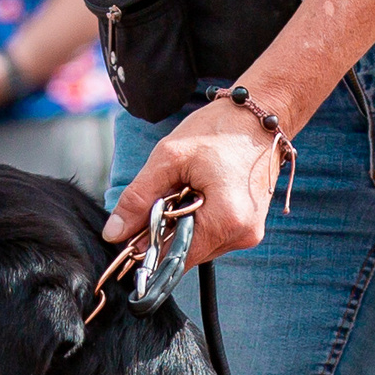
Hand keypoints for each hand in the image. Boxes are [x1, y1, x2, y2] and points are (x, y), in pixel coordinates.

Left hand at [104, 99, 287, 264]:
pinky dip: (198, 220)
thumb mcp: (169, 158)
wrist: (259, 117)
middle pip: (187, 253)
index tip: (131, 234)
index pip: (175, 257)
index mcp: (226, 221)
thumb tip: (115, 233)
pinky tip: (200, 194)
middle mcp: (242, 235)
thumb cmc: (219, 130)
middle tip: (165, 195)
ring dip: (183, 225)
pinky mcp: (249, 227)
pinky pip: (213, 235)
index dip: (148, 249)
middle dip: (166, 232)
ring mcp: (249, 233)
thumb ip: (138, 198)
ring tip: (187, 189)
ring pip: (198, 245)